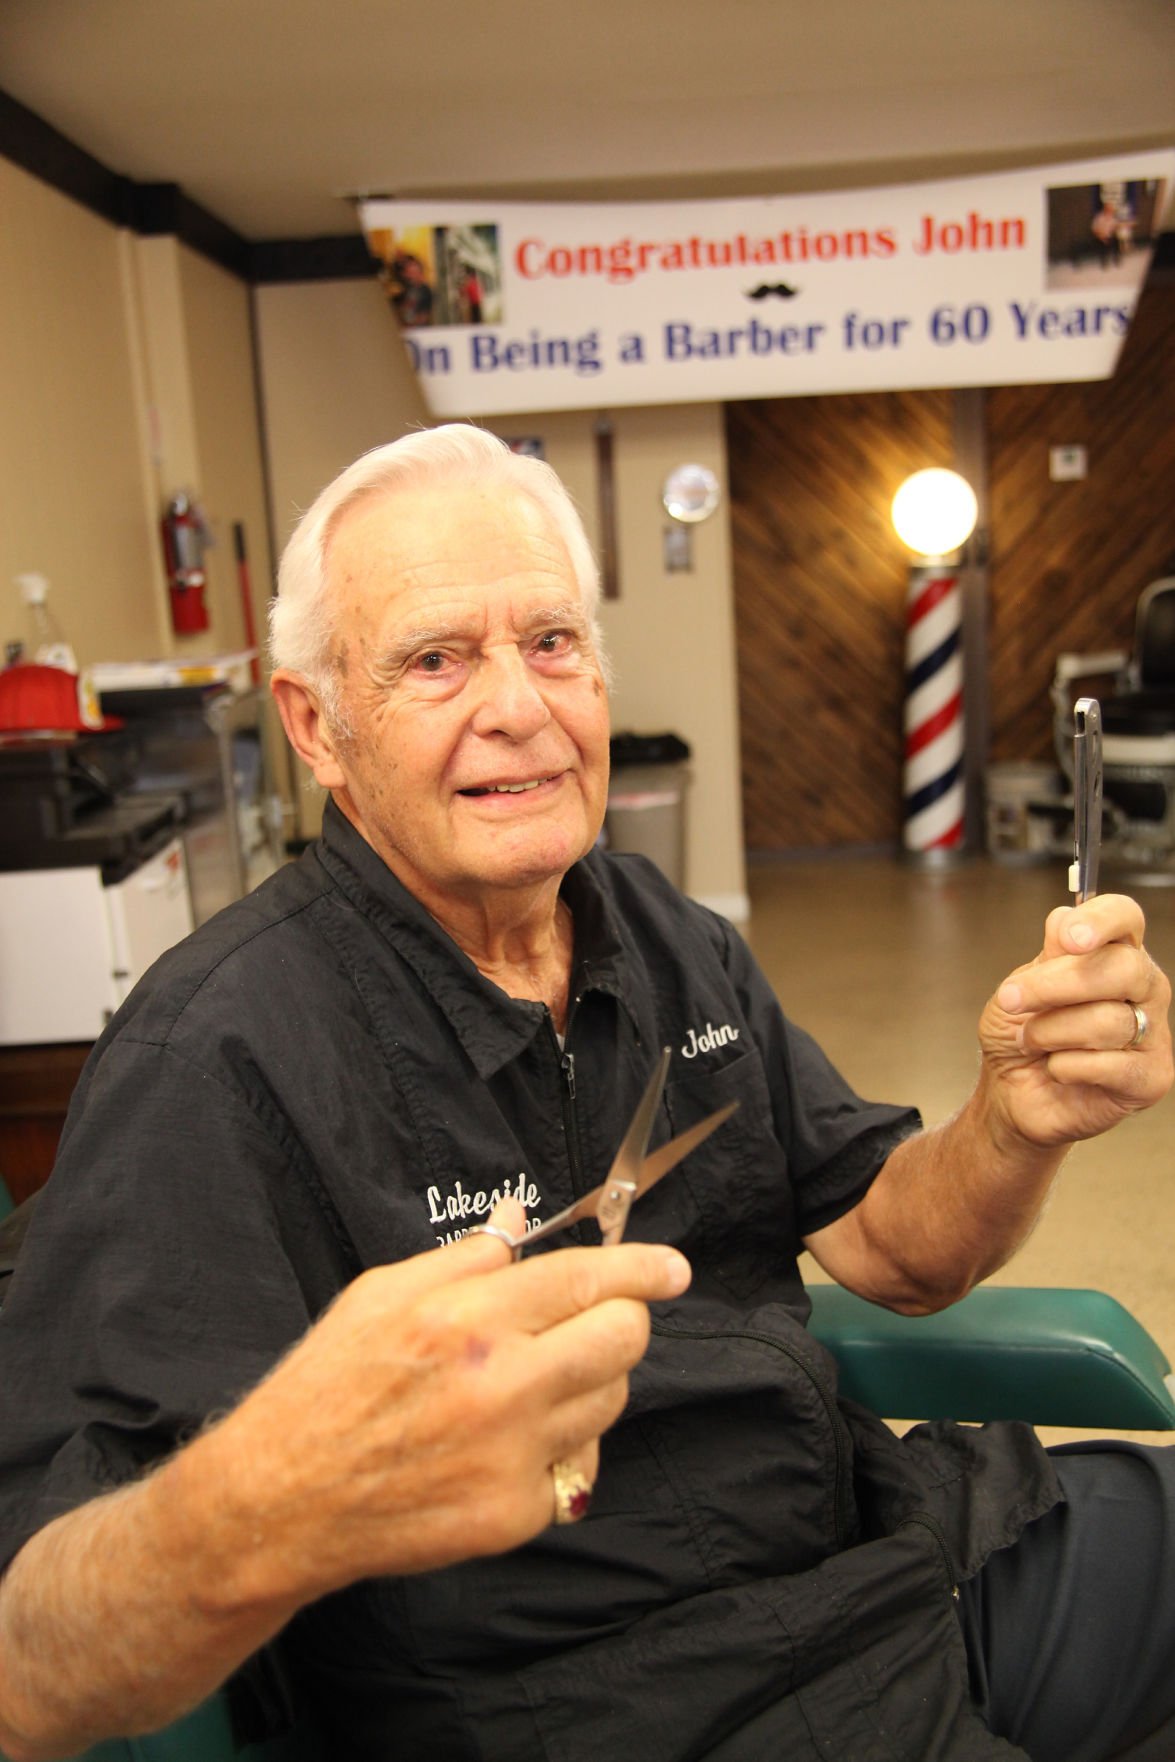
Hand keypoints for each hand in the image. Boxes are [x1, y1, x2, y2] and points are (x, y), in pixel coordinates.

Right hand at [181, 1201, 690, 1607]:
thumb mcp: (382, 1293)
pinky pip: (575, 1467)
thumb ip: (465, 1255)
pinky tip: (505, 1444)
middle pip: (623, 1339)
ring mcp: (513, 1455)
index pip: (586, 1278)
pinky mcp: (515, 1514)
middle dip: (622, 1321)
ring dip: (588, 1384)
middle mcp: (501, 1384)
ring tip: (531, 1383)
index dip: (641, 1268)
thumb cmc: (327, 1387)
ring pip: (609, 1402)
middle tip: (595, 1322)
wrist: (281, 1500)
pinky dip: (556, 1451)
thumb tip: (522, 1217)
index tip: (672, 1268)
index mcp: (467, 1316)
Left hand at [978, 894, 1172, 1148]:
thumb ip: (1048, 958)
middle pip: (1122, 967)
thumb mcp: (1019, 989)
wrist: (1010, 1090)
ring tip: (1032, 1041)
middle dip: (1055, 985)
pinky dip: (1065, 1067)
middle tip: (1011, 998)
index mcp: (1115, 953)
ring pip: (1108, 1020)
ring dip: (1050, 1032)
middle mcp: (1144, 988)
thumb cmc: (1021, 1035)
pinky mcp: (1152, 1077)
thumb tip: (1066, 920)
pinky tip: (1057, 1069)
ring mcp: (1154, 1033)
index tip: (1070, 938)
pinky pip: (1108, 1065)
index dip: (1102, 920)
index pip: (1126, 917)